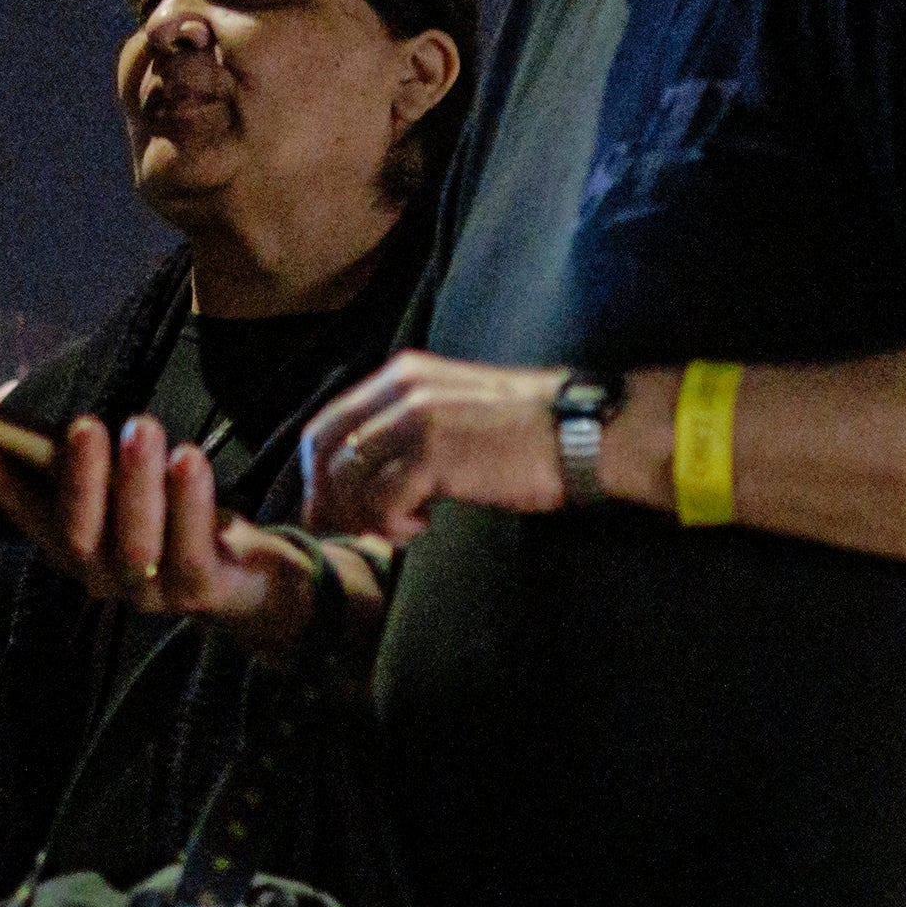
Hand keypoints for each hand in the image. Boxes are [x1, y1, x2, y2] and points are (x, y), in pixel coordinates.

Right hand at [0, 412, 314, 654]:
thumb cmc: (177, 517)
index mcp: (75, 549)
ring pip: (135, 542)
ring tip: (142, 428)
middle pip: (80, 533)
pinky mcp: (200, 592)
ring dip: (136, 482)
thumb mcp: (125, 481)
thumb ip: (73, 448)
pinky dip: (189, 502)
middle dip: (79, 478)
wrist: (250, 578)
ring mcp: (150, 593)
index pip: (29, 518)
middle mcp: (102, 577)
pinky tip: (188, 459)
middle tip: (86, 424)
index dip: (3, 484)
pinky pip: (190, 549)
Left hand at [301, 355, 580, 538]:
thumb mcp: (462, 408)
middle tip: (342, 530)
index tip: (327, 504)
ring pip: (349, 479)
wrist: (588, 433)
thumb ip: (415, 423)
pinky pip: (382, 500)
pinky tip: (421, 528)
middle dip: (327, 498)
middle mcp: (401, 390)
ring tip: (395, 532)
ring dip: (363, 516)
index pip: (329, 420)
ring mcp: (416, 420)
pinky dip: (392, 524)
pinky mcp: (435, 456)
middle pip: (326, 450)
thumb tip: (378, 468)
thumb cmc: (538, 431)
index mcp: (404, 374)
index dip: (317, 470)